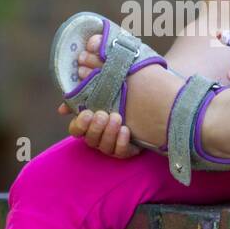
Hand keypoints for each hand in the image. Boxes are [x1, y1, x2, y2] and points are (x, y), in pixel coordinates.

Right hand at [57, 30, 140, 156]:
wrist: (156, 91)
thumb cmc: (129, 83)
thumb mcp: (111, 76)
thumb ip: (91, 77)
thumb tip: (73, 77)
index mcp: (92, 118)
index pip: (76, 129)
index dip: (79, 124)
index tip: (87, 112)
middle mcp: (101, 132)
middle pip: (89, 139)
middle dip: (94, 128)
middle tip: (103, 114)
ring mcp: (114, 141)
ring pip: (104, 147)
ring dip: (108, 133)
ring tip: (117, 117)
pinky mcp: (129, 147)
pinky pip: (121, 152)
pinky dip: (121, 143)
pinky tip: (126, 130)